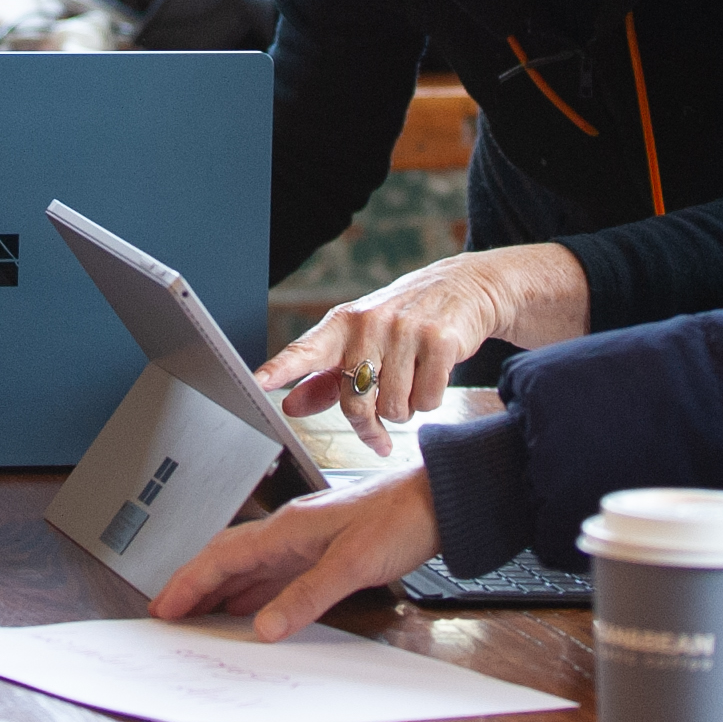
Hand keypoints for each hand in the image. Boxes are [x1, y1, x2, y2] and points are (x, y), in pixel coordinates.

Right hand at [149, 466, 442, 639]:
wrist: (438, 501)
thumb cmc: (400, 519)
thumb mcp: (353, 564)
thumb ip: (306, 596)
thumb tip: (263, 628)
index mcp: (287, 529)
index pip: (223, 558)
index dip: (189, 583)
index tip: (164, 607)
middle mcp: (289, 532)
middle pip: (226, 559)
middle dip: (194, 585)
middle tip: (168, 613)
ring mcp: (304, 541)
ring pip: (247, 567)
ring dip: (220, 591)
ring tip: (198, 616)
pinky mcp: (322, 551)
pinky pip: (273, 574)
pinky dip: (252, 594)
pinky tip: (249, 610)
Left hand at [260, 244, 589, 454]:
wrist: (463, 288)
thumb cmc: (401, 323)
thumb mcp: (358, 343)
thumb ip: (323, 380)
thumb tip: (289, 407)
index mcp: (341, 324)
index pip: (305, 350)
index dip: (281, 368)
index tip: (259, 382)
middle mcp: (368, 324)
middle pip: (355, 403)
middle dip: (369, 426)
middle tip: (379, 433)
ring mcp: (405, 331)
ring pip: (395, 409)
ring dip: (405, 410)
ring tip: (410, 385)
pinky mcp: (439, 341)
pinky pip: (428, 401)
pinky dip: (431, 401)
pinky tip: (433, 378)